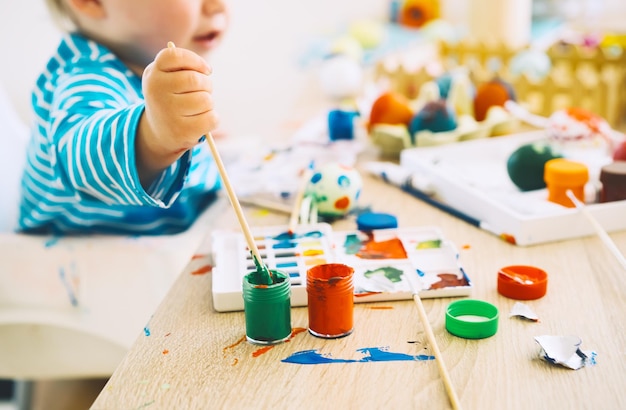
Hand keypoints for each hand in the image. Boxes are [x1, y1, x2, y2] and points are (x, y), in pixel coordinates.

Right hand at [137, 45, 217, 183]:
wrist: (159, 130)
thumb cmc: (171, 97)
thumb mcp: (167, 77)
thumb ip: (184, 67)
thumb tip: (206, 70)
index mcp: (154, 73)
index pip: (175, 56)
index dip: (196, 61)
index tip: (206, 70)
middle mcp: (157, 91)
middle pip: (196, 80)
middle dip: (206, 84)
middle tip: (203, 91)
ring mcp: (168, 112)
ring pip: (206, 100)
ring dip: (209, 103)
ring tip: (198, 107)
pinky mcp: (182, 131)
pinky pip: (211, 118)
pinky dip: (213, 118)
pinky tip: (202, 119)